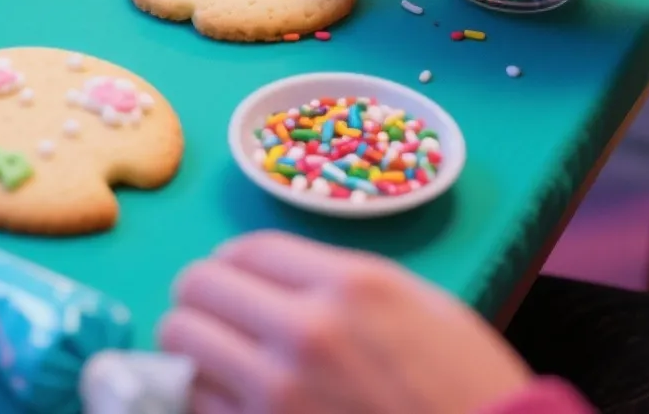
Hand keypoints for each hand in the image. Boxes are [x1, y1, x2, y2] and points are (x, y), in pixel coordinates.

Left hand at [158, 232, 532, 413]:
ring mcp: (278, 393)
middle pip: (196, 287)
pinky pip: (196, 403)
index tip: (237, 279)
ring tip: (220, 362)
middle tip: (221, 319)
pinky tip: (234, 402)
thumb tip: (269, 277)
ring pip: (181, 343)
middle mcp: (307, 332)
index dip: (234, 263)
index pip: (245, 249)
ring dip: (195, 349)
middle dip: (203, 300)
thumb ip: (341, 283)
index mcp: (352, 286)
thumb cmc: (467, 389)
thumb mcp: (423, 308)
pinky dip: (205, 398)